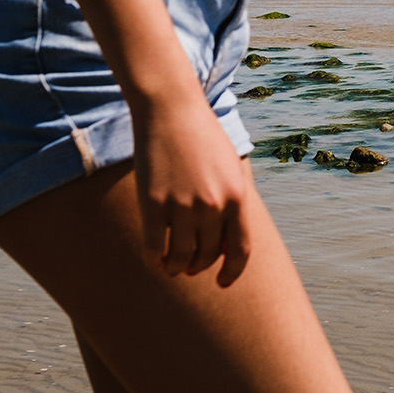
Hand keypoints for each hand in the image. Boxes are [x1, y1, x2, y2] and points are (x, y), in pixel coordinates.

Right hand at [134, 102, 253, 284]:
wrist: (171, 109)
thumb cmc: (202, 138)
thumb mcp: (230, 168)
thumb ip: (232, 202)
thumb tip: (227, 243)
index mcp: (237, 197)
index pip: (240, 250)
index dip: (232, 272)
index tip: (222, 282)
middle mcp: (213, 205)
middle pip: (207, 256)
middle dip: (198, 267)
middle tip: (189, 267)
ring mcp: (182, 205)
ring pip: (180, 258)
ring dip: (176, 268)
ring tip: (171, 266)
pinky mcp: (153, 204)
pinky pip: (154, 248)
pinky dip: (154, 260)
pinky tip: (153, 259)